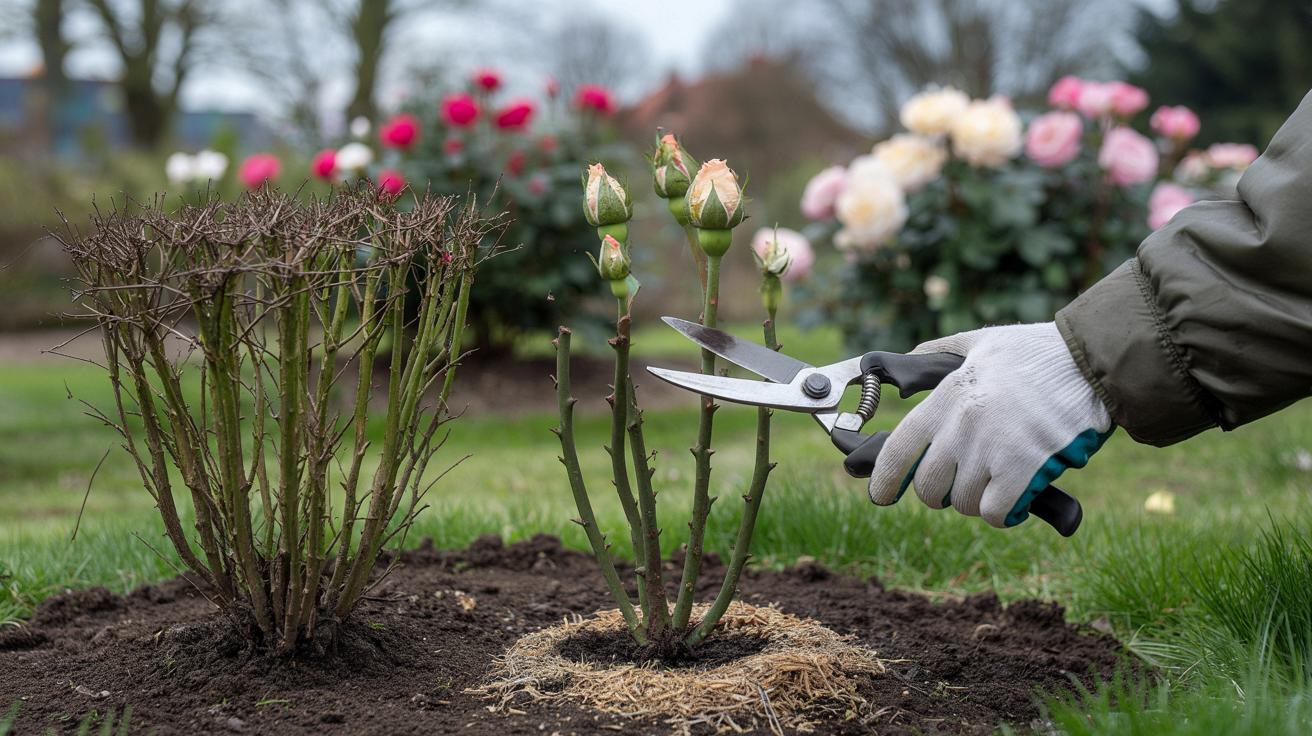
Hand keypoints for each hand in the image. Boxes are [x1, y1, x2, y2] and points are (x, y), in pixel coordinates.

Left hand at [867, 322, 1112, 527]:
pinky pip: (996, 513)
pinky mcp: (1024, 472)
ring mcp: (992, 451)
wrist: (1094, 363)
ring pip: (964, 504)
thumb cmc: (1040, 351)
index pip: (899, 449)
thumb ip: (941, 351)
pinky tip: (1015, 498)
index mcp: (948, 396)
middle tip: (959, 484)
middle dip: (940, 493)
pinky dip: (1003, 513)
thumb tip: (911, 356)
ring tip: (995, 482)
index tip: (881, 494)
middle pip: (929, 487)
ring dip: (976, 501)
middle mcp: (963, 426)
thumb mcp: (982, 341)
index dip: (885, 479)